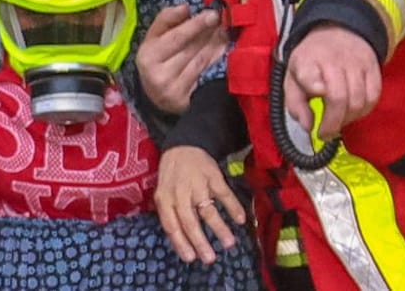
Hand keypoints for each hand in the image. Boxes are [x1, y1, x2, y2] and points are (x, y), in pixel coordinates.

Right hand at [137, 5, 227, 113]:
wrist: (155, 95)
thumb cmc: (157, 59)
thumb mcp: (154, 38)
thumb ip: (167, 19)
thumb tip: (185, 8)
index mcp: (148, 55)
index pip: (176, 37)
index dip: (195, 25)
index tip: (212, 14)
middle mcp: (158, 74)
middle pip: (190, 49)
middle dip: (208, 32)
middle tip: (221, 20)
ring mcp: (173, 89)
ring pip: (200, 61)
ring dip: (215, 44)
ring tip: (223, 31)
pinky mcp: (185, 99)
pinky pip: (205, 74)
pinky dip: (216, 59)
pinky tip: (222, 49)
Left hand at [153, 146, 245, 264]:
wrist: (183, 145)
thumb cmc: (172, 176)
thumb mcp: (164, 193)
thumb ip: (171, 214)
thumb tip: (181, 242)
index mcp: (165, 199)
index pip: (171, 225)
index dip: (180, 243)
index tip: (190, 258)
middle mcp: (180, 193)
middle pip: (189, 221)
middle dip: (200, 242)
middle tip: (210, 258)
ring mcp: (197, 184)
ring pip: (207, 210)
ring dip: (219, 228)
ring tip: (229, 243)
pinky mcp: (213, 176)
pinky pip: (224, 194)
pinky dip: (233, 207)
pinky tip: (240, 219)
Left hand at [284, 24, 380, 140]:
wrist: (337, 30)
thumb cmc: (312, 60)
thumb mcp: (292, 77)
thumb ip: (295, 104)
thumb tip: (308, 127)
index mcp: (307, 60)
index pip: (309, 75)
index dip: (313, 86)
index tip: (316, 96)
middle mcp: (332, 60)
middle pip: (338, 98)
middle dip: (332, 123)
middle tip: (325, 133)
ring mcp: (356, 64)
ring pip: (358, 101)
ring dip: (348, 119)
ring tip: (338, 121)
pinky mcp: (373, 68)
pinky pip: (373, 97)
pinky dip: (364, 111)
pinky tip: (353, 112)